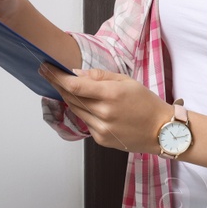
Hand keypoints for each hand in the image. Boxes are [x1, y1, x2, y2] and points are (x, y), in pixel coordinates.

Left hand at [38, 64, 169, 154]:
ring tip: (64, 86)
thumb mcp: (126, 81)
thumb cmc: (146, 103)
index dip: (56, 77)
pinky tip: (88, 105)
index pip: (74, 85)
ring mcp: (101, 129)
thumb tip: (76, 74)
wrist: (161, 130)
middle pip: (71, 97)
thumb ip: (100, 76)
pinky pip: (85, 121)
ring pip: (75, 110)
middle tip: (48, 73)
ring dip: (68, 97)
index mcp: (110, 94)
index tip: (45, 68)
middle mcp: (103, 113)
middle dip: (57, 84)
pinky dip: (83, 111)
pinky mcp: (101, 139)